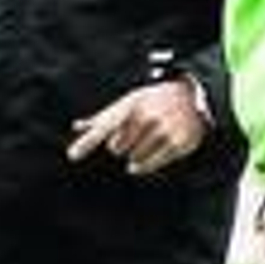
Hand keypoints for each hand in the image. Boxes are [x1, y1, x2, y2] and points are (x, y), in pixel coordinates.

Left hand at [67, 79, 207, 175]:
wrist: (192, 96)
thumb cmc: (153, 100)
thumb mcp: (129, 101)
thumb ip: (103, 117)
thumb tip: (77, 126)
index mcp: (131, 106)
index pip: (104, 128)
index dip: (87, 142)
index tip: (72, 155)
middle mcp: (146, 118)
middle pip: (116, 149)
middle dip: (121, 144)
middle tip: (136, 132)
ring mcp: (163, 131)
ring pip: (133, 159)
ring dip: (135, 154)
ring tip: (148, 138)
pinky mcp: (177, 144)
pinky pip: (150, 165)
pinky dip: (142, 167)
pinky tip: (140, 164)